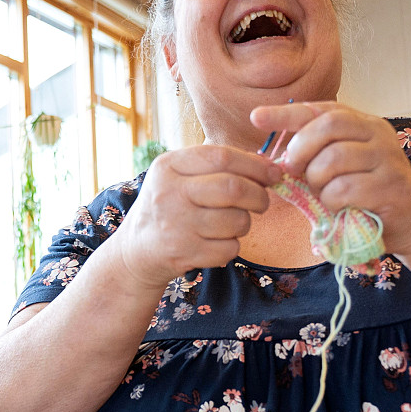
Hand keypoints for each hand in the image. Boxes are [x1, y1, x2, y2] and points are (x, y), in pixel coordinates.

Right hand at [112, 146, 277, 290]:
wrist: (137, 249)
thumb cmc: (169, 205)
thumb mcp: (179, 175)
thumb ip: (216, 166)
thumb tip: (269, 166)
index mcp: (168, 166)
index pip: (221, 157)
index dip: (255, 165)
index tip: (273, 173)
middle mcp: (169, 194)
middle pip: (233, 188)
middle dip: (259, 195)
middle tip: (262, 201)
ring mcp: (175, 226)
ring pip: (236, 221)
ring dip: (244, 223)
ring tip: (231, 223)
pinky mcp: (184, 254)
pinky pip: (230, 248)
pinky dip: (232, 246)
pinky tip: (216, 242)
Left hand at [252, 102, 410, 252]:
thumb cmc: (369, 196)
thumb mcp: (342, 169)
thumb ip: (317, 156)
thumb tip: (274, 156)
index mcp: (363, 123)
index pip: (321, 109)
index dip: (286, 113)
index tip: (256, 117)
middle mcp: (378, 133)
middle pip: (327, 126)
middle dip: (300, 149)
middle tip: (293, 170)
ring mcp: (387, 158)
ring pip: (333, 159)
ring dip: (317, 181)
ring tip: (323, 193)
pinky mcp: (391, 186)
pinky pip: (344, 189)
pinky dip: (331, 201)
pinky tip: (338, 207)